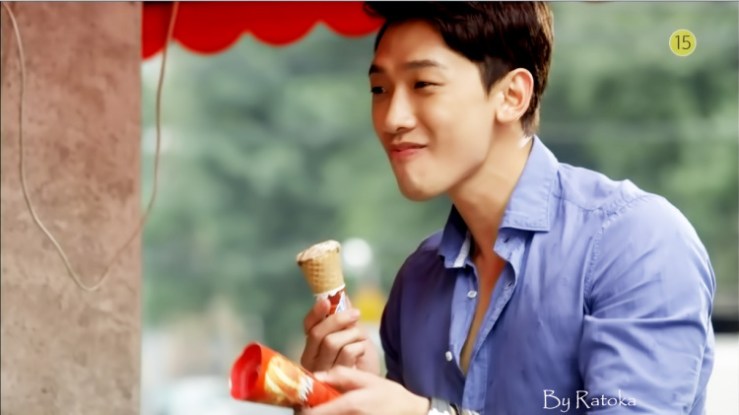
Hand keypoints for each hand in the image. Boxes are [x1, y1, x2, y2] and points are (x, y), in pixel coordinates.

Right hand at [300, 299, 380, 374]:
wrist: (370, 387)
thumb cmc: (359, 361)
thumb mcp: (352, 336)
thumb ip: (344, 320)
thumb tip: (342, 296)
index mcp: (312, 347)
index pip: (308, 326)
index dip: (316, 312)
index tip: (327, 301)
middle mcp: (311, 360)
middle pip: (318, 334)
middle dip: (338, 319)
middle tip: (356, 314)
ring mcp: (322, 372)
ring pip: (332, 342)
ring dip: (352, 334)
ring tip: (362, 337)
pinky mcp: (336, 381)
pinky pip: (346, 353)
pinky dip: (359, 346)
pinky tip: (362, 351)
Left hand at [301, 366, 428, 414]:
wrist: (410, 413)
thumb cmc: (389, 395)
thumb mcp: (367, 379)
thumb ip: (341, 375)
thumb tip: (315, 375)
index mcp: (349, 405)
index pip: (312, 414)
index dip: (301, 410)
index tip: (299, 402)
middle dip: (309, 413)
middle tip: (309, 404)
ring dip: (320, 414)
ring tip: (322, 406)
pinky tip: (335, 411)